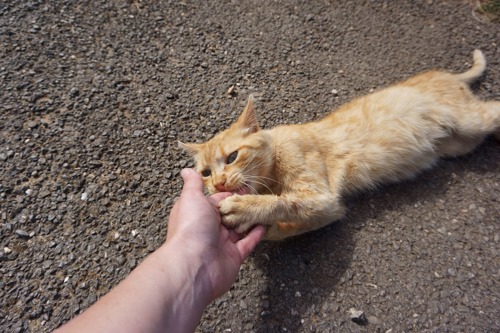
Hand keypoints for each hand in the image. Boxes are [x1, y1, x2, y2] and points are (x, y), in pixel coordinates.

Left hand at [166, 168, 264, 299]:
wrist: (193, 266)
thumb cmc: (190, 229)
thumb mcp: (191, 198)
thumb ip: (193, 184)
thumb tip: (186, 170)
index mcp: (198, 214)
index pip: (216, 201)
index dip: (229, 194)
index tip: (244, 186)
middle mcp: (209, 229)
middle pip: (229, 214)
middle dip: (241, 206)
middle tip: (258, 195)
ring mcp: (222, 244)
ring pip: (239, 228)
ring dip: (250, 219)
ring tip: (262, 207)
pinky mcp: (233, 257)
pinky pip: (247, 243)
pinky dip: (255, 234)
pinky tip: (264, 224)